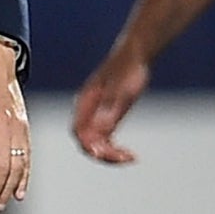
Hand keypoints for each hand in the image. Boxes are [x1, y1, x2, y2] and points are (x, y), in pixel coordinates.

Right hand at [72, 45, 150, 164]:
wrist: (135, 55)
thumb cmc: (128, 67)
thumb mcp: (121, 89)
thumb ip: (110, 108)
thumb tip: (101, 129)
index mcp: (85, 102)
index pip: (79, 132)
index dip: (89, 146)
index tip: (104, 153)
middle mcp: (88, 111)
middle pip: (87, 142)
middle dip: (103, 154)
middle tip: (125, 158)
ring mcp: (97, 115)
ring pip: (96, 143)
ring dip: (110, 154)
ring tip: (129, 157)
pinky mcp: (108, 116)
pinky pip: (105, 140)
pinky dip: (115, 149)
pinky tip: (128, 153)